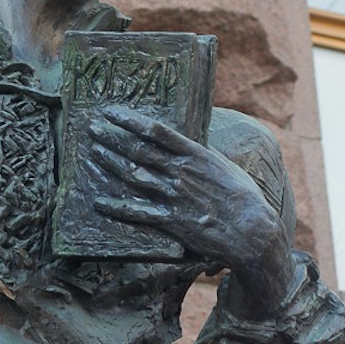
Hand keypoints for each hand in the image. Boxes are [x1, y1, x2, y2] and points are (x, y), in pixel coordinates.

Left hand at [88, 106, 281, 269]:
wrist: (252, 231)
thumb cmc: (244, 198)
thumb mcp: (226, 167)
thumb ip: (204, 154)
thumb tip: (190, 142)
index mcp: (196, 155)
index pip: (157, 131)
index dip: (130, 120)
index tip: (112, 112)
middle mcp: (181, 172)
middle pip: (139, 150)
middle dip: (112, 137)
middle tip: (92, 128)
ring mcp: (174, 196)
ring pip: (134, 175)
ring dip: (110, 163)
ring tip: (93, 153)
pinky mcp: (172, 220)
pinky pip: (138, 212)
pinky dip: (117, 207)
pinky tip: (99, 202)